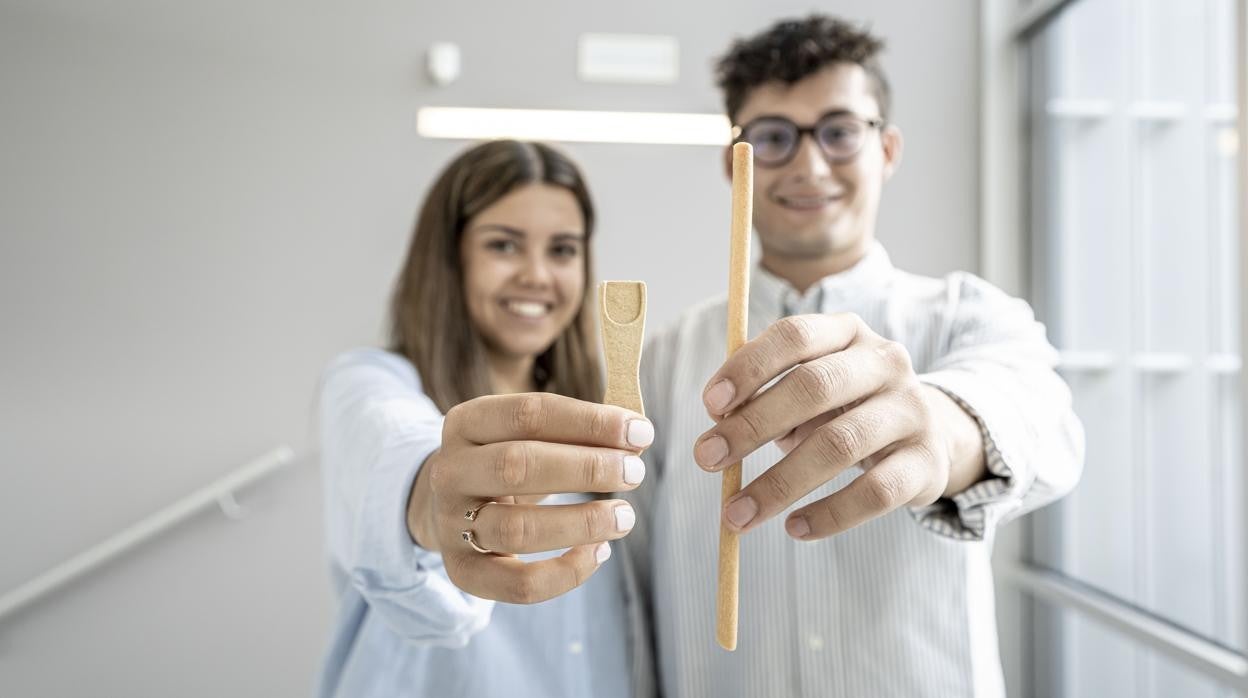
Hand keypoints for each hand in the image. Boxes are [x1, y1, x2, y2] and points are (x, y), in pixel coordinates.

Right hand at [409, 393, 651, 603]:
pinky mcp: (463, 572)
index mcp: (466, 423)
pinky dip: (566, 574)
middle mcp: (450, 471)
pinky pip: (518, 584)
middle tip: (635, 473)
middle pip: (517, 465)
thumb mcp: (530, 437)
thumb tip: (636, 438)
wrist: (454, 508)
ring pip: (517, 529)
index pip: (528, 414)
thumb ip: (578, 433)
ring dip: (581, 523)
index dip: (589, 422)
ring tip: (624, 517)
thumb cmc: (511, 463)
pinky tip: (599, 552)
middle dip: (587, 468)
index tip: (640, 431)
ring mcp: (451, 525)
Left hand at [693, 313, 983, 539]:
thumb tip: (719, 421)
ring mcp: (912, 410)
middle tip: (706, 459)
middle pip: (814, 387)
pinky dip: (830, 514)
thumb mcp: (809, 388)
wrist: (930, 436)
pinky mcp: (928, 461)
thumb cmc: (844, 408)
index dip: (749, 367)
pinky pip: (875, 492)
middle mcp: (885, 363)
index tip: (709, 406)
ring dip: (779, 483)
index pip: (795, 335)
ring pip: (840, 445)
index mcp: (848, 333)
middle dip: (752, 425)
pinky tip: (794, 529)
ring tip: (736, 514)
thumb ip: (766, 394)